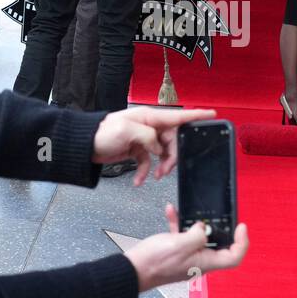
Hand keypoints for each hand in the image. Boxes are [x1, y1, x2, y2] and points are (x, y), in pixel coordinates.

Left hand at [92, 107, 216, 185]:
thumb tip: (159, 148)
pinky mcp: (137, 150)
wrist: (84, 146)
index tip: (212, 115)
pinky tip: (140, 181)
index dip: (196, 116)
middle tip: (166, 169)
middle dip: (172, 156)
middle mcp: (149, 126)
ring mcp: (143, 138)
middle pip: (172, 140)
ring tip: (155, 176)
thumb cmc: (102, 133)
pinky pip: (148, 163)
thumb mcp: (126, 131)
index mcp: (149, 116)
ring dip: (161, 166)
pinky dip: (145, 173)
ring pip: (163, 153)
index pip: (178, 116)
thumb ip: (148, 137)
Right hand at [124, 204, 247, 292]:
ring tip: (186, 211)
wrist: (131, 271)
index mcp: (205, 263)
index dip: (241, 242)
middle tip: (211, 215)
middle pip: (217, 245)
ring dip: (193, 222)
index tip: (240, 226)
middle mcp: (198, 262)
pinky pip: (181, 235)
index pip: (233, 256)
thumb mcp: (181, 244)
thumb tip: (203, 228)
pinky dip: (178, 223)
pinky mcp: (173, 252)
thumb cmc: (155, 262)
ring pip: (198, 237)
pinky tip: (171, 211)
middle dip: (215, 227)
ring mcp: (185, 257)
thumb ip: (198, 234)